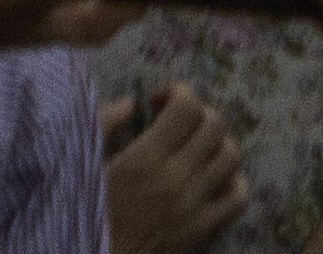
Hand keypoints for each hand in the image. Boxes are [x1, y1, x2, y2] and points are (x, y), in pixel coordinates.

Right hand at [101, 82, 248, 253]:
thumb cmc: (86, 216)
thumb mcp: (83, 167)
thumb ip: (102, 126)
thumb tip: (131, 103)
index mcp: (145, 160)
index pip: (186, 108)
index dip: (178, 93)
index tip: (159, 102)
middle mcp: (177, 178)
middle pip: (215, 125)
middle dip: (199, 113)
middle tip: (178, 122)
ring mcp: (195, 205)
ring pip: (232, 156)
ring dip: (218, 143)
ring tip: (198, 148)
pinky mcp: (204, 230)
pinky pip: (239, 198)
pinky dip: (234, 182)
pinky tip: (214, 180)